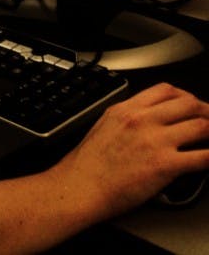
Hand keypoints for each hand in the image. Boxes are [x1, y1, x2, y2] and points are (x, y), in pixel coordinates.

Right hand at [50, 82, 208, 217]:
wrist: (81, 186)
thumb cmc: (87, 164)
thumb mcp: (104, 126)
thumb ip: (128, 118)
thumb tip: (149, 120)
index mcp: (126, 109)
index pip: (166, 90)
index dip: (186, 96)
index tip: (192, 106)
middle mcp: (142, 120)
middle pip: (189, 103)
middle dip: (206, 111)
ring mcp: (154, 141)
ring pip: (201, 126)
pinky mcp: (165, 165)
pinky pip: (204, 157)